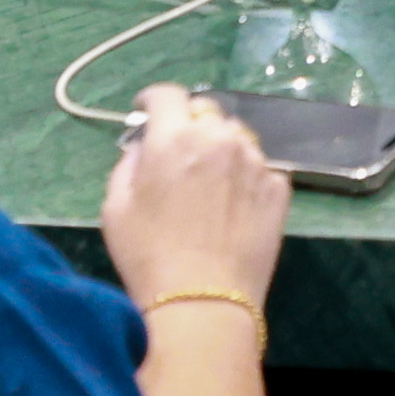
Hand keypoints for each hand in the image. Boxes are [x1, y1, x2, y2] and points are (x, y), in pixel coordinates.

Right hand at [103, 81, 288, 305]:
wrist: (203, 301)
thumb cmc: (148, 256)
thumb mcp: (115, 207)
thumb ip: (129, 163)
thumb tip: (145, 147)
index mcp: (175, 137)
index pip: (167, 95)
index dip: (153, 100)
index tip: (147, 112)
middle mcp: (219, 138)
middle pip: (205, 111)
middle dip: (188, 123)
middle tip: (179, 152)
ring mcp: (255, 161)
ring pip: (237, 136)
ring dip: (220, 146)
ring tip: (209, 178)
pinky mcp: (279, 187)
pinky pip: (260, 165)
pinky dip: (246, 173)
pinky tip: (234, 201)